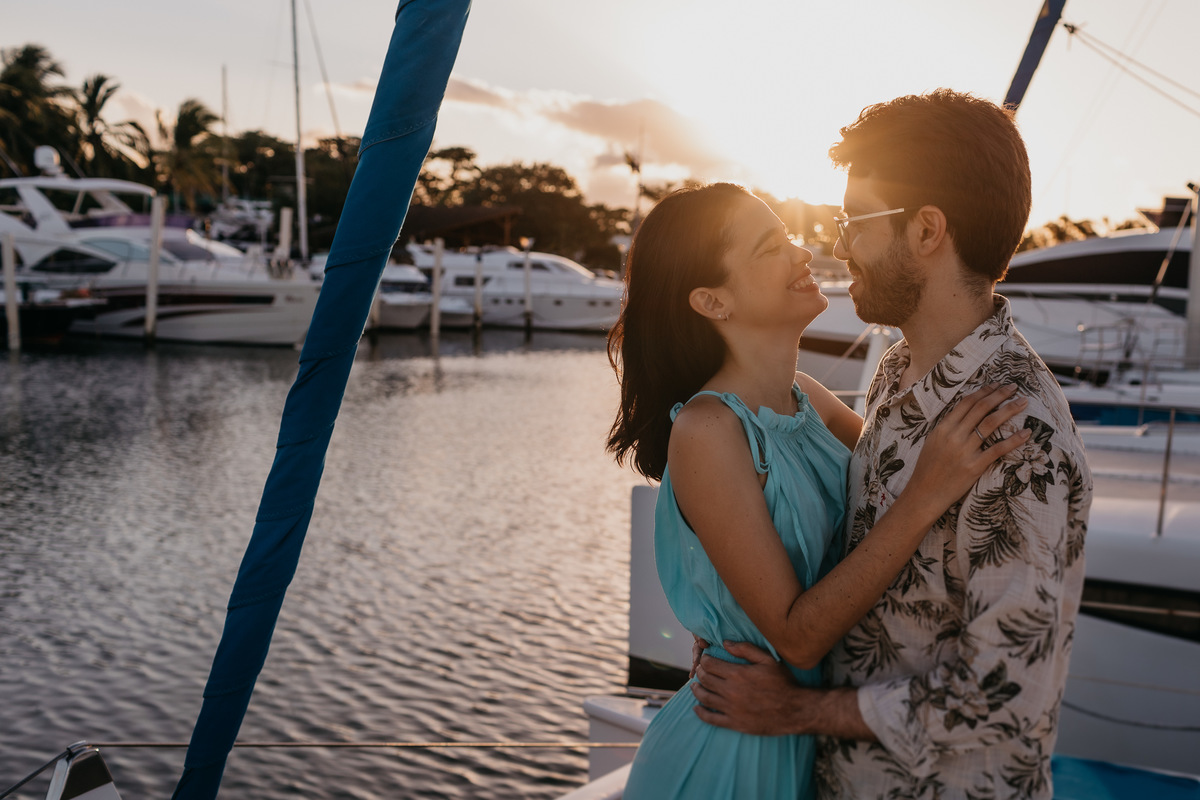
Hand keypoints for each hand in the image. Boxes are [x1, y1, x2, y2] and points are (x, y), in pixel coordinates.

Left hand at [690, 641, 802, 735]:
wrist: (795, 710)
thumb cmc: (783, 683)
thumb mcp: (768, 660)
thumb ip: (746, 649)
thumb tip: (725, 643)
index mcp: (738, 674)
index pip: (710, 664)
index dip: (705, 660)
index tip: (706, 659)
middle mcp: (731, 691)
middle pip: (705, 679)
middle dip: (700, 672)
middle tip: (701, 670)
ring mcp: (731, 709)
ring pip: (704, 697)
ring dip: (696, 690)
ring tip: (695, 686)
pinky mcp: (734, 723)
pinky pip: (711, 719)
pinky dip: (700, 713)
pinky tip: (697, 708)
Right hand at [908, 384, 1030, 513]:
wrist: (924, 494)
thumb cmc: (928, 469)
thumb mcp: (933, 442)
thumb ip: (949, 428)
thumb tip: (966, 414)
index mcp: (943, 428)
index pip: (967, 403)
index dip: (984, 391)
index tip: (997, 385)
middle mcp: (954, 436)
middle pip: (981, 408)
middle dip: (1000, 394)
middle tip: (1014, 387)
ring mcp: (964, 451)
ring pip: (991, 424)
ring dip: (1009, 409)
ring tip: (1023, 402)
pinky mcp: (974, 466)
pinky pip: (998, 449)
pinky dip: (1014, 440)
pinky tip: (1026, 433)